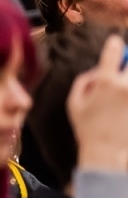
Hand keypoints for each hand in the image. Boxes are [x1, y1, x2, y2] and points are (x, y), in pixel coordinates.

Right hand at [70, 34, 127, 172]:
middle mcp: (125, 86)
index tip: (115, 44)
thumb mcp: (74, 103)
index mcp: (105, 82)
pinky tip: (123, 105)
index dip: (114, 44)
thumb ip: (83, 81)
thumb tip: (97, 70)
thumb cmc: (87, 129)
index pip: (113, 50)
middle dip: (127, 61)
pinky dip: (127, 97)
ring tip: (120, 93)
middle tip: (123, 67)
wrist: (108, 153)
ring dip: (126, 81)